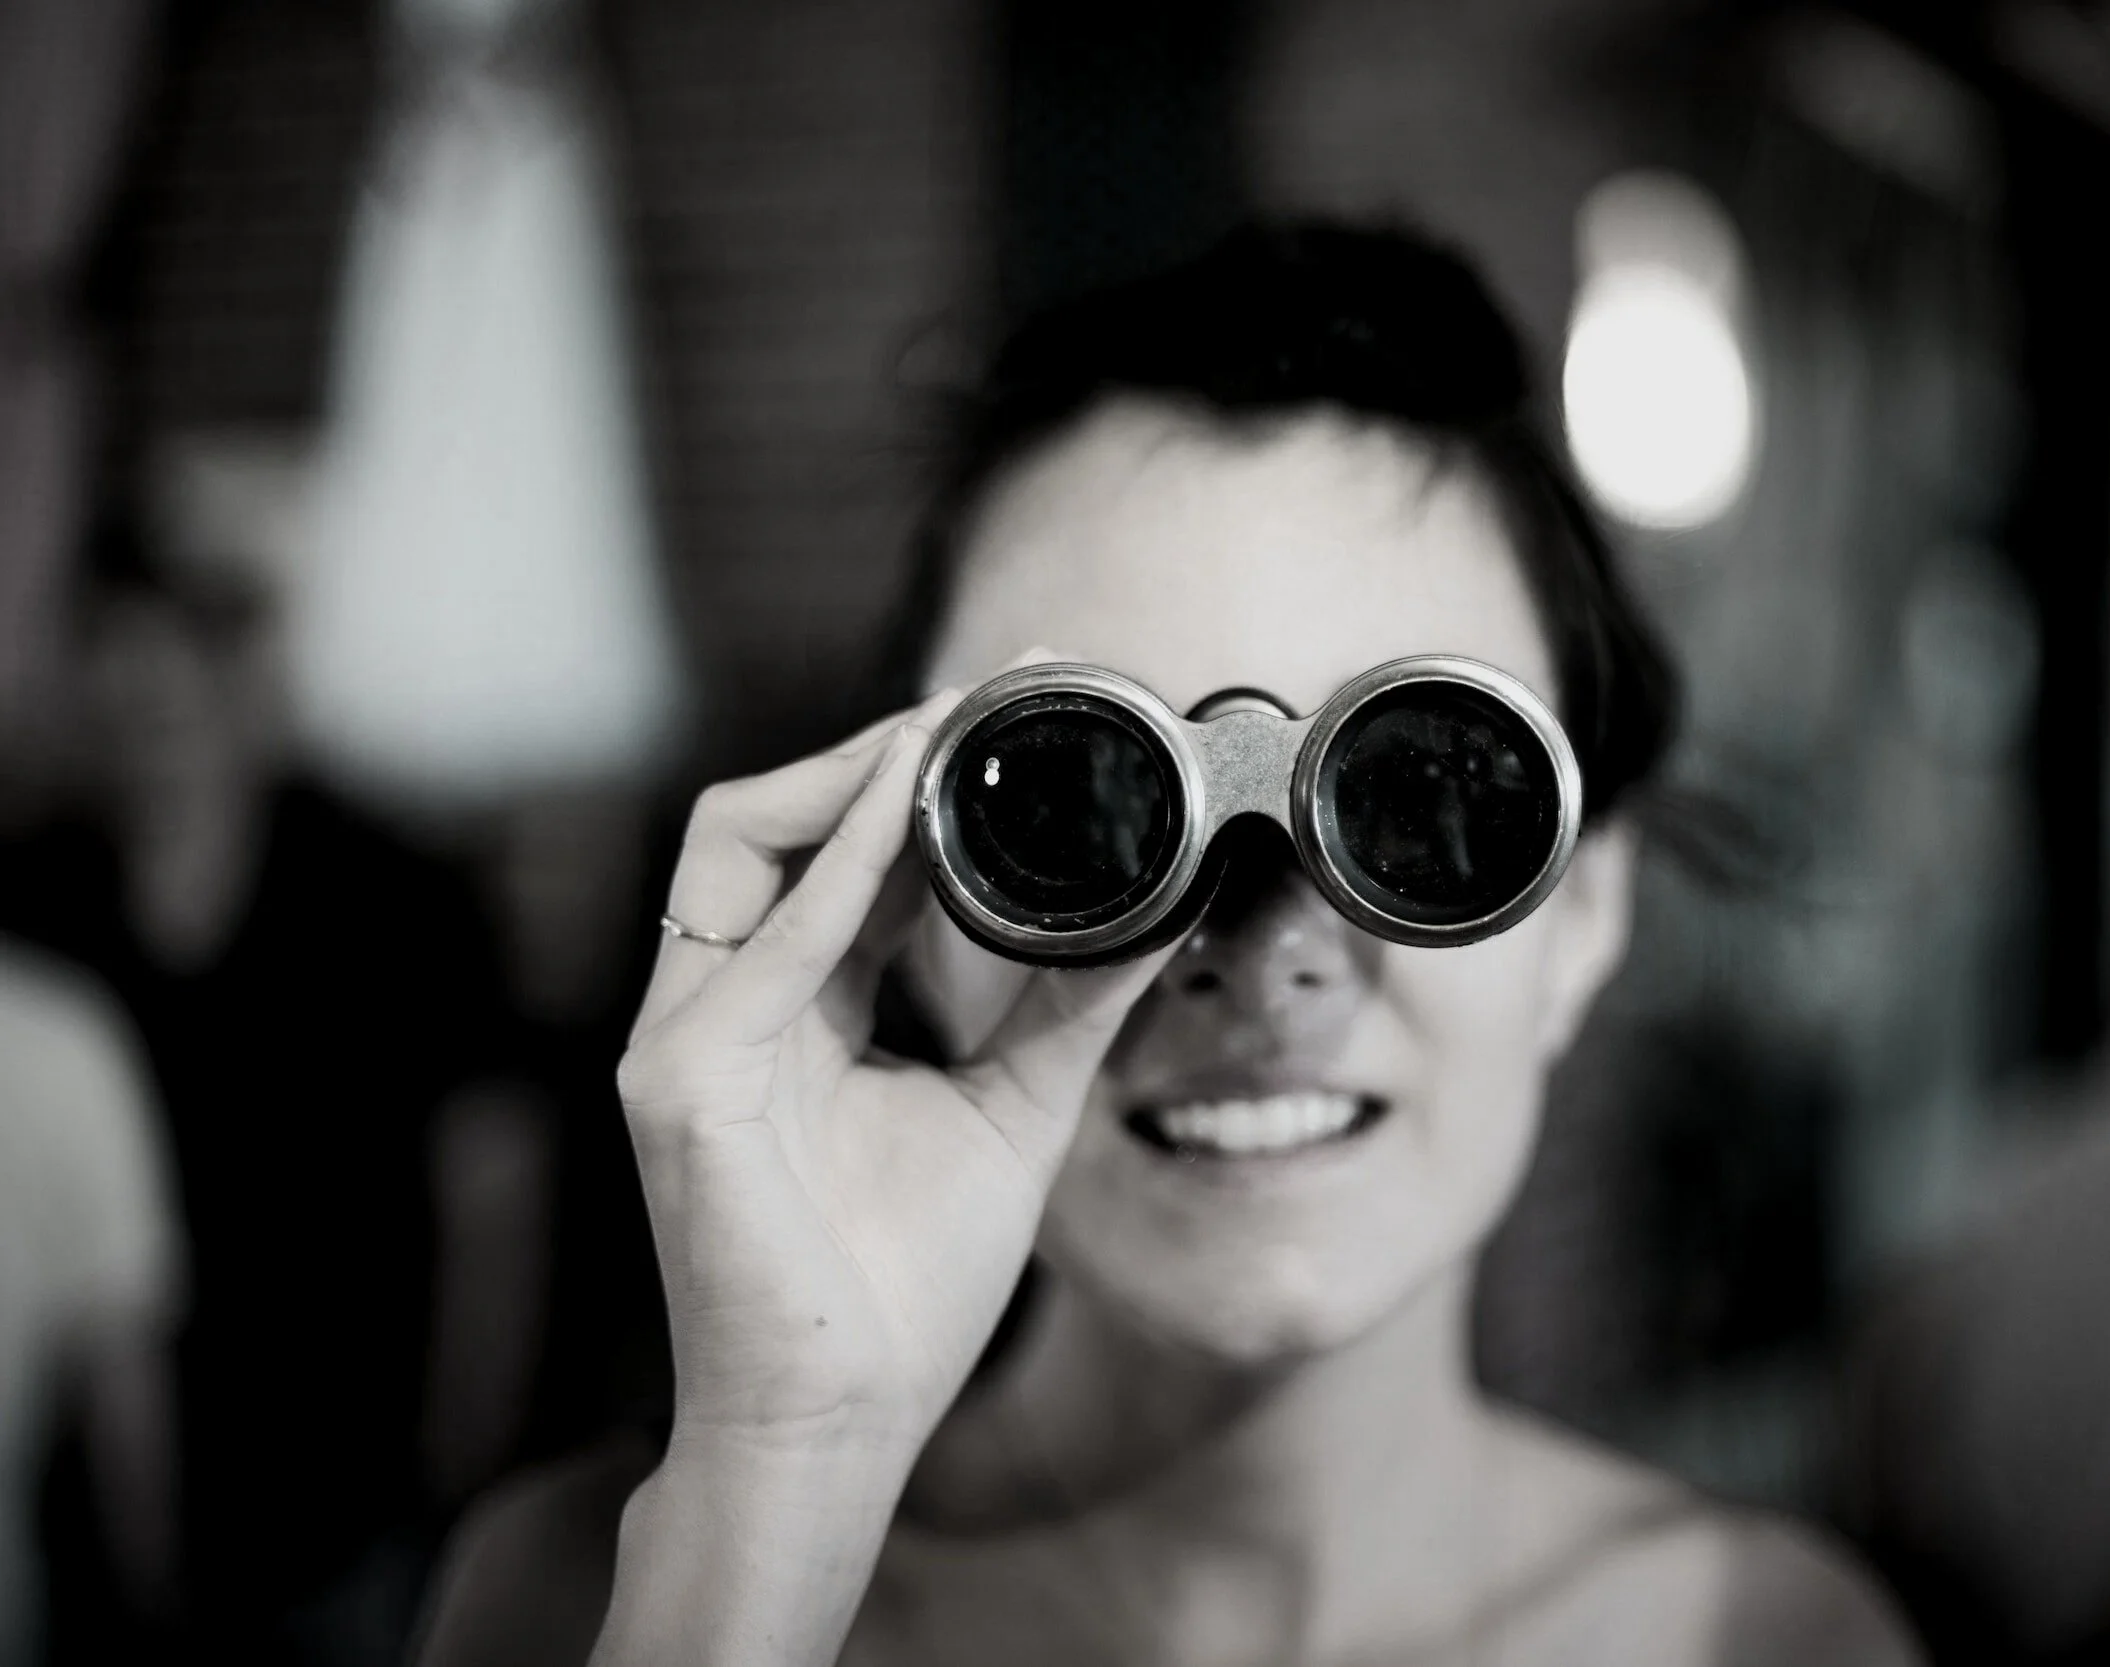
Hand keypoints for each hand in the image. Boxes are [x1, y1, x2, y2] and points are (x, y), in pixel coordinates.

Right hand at [616, 689, 1166, 1460]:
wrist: (841, 1424)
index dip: (924, 769)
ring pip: (736, 841)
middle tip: (1004, 687)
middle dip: (884, 742)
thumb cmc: (903, 1286)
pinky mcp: (680, 1083)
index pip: (846, 850)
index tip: (1029, 699)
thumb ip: (1068, 1007)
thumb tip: (1162, 911)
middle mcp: (728, 1004)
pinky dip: (838, 865)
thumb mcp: (1012, 1111)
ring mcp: (687, 1038)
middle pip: (777, 817)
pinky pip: (762, 944)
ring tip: (951, 727)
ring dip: (848, 774)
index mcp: (798, 1009)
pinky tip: (909, 801)